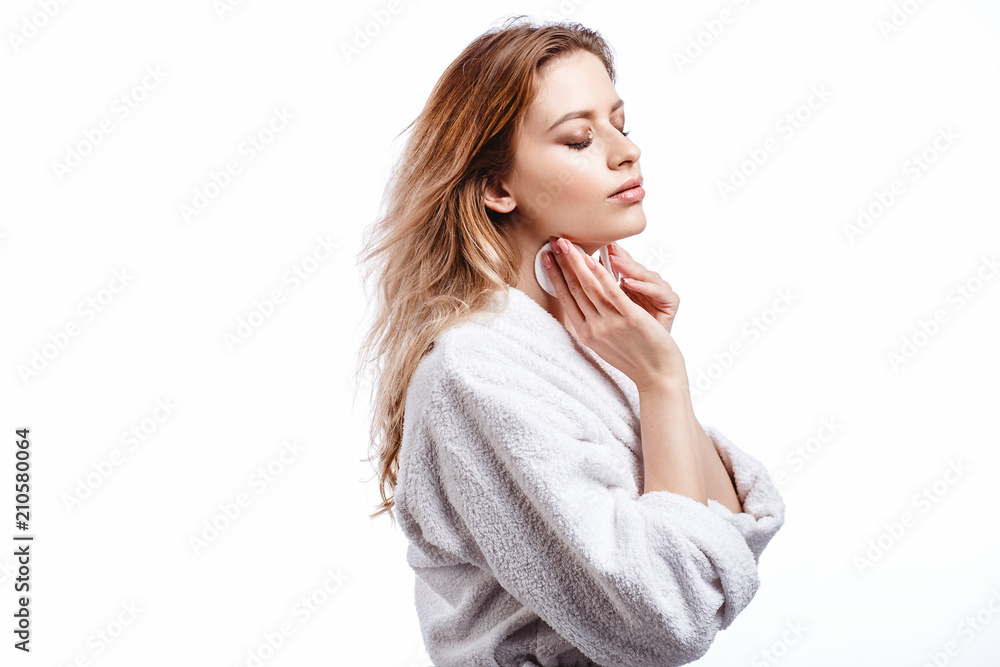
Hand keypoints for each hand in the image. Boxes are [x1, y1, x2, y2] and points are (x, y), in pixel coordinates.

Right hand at [542, 237, 687, 392]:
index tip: (546, 258)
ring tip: (568, 245)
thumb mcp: (605, 341)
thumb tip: (584, 300)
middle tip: (553, 242)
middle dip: (563, 263)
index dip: (555, 276)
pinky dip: (602, 276)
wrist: (657, 377)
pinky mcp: (629, 320)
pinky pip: (612, 294)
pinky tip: (593, 261)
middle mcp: (593, 328)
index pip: (566, 298)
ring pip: (589, 288)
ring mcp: (610, 324)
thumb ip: (594, 321)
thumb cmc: (634, 358)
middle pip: (574, 289)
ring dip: (577, 263)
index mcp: (585, 333)